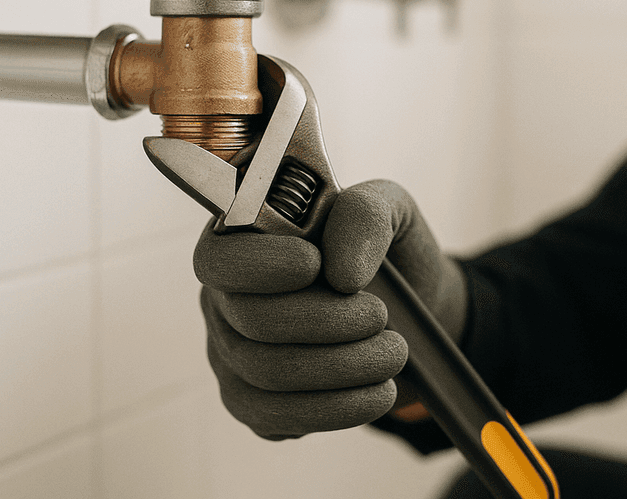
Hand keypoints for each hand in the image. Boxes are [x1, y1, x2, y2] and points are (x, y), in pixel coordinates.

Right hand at [194, 179, 467, 438]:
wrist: (408, 311)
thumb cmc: (384, 252)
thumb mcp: (390, 210)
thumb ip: (363, 216)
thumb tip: (339, 273)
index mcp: (243, 240)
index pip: (218, 258)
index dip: (261, 266)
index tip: (315, 264)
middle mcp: (225, 299)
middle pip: (251, 322)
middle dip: (328, 322)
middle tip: (381, 316)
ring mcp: (231, 355)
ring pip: (267, 374)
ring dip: (344, 367)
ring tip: (393, 353)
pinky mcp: (252, 403)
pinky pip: (277, 418)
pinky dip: (337, 409)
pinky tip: (376, 391)